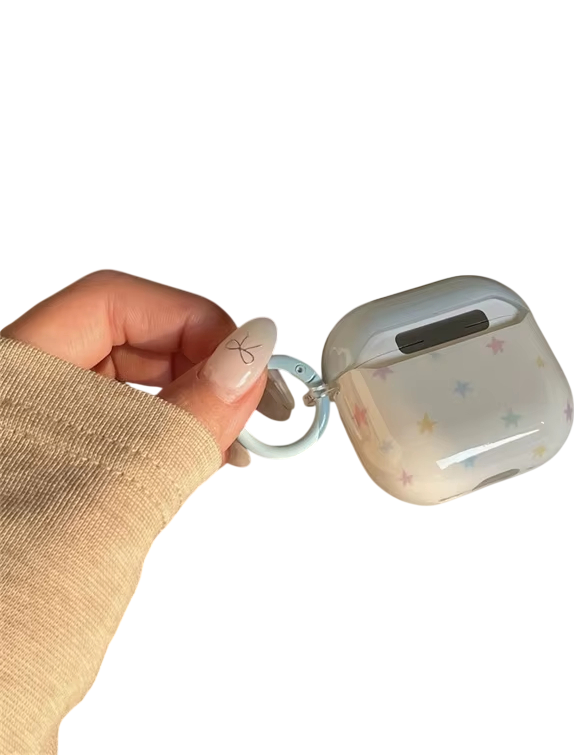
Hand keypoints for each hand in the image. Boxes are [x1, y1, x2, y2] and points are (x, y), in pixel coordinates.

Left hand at [1, 269, 292, 464]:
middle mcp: (25, 391)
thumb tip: (252, 351)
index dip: (193, 322)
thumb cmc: (21, 570)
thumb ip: (189, 415)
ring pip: (133, 383)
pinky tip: (206, 452)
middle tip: (252, 402)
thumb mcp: (115, 486)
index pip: (113, 299)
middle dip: (203, 365)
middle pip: (128, 337)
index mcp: (12, 374)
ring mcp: (43, 427)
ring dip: (195, 402)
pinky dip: (175, 434)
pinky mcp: (62, 463)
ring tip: (236, 438)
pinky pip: (129, 424)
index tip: (249, 363)